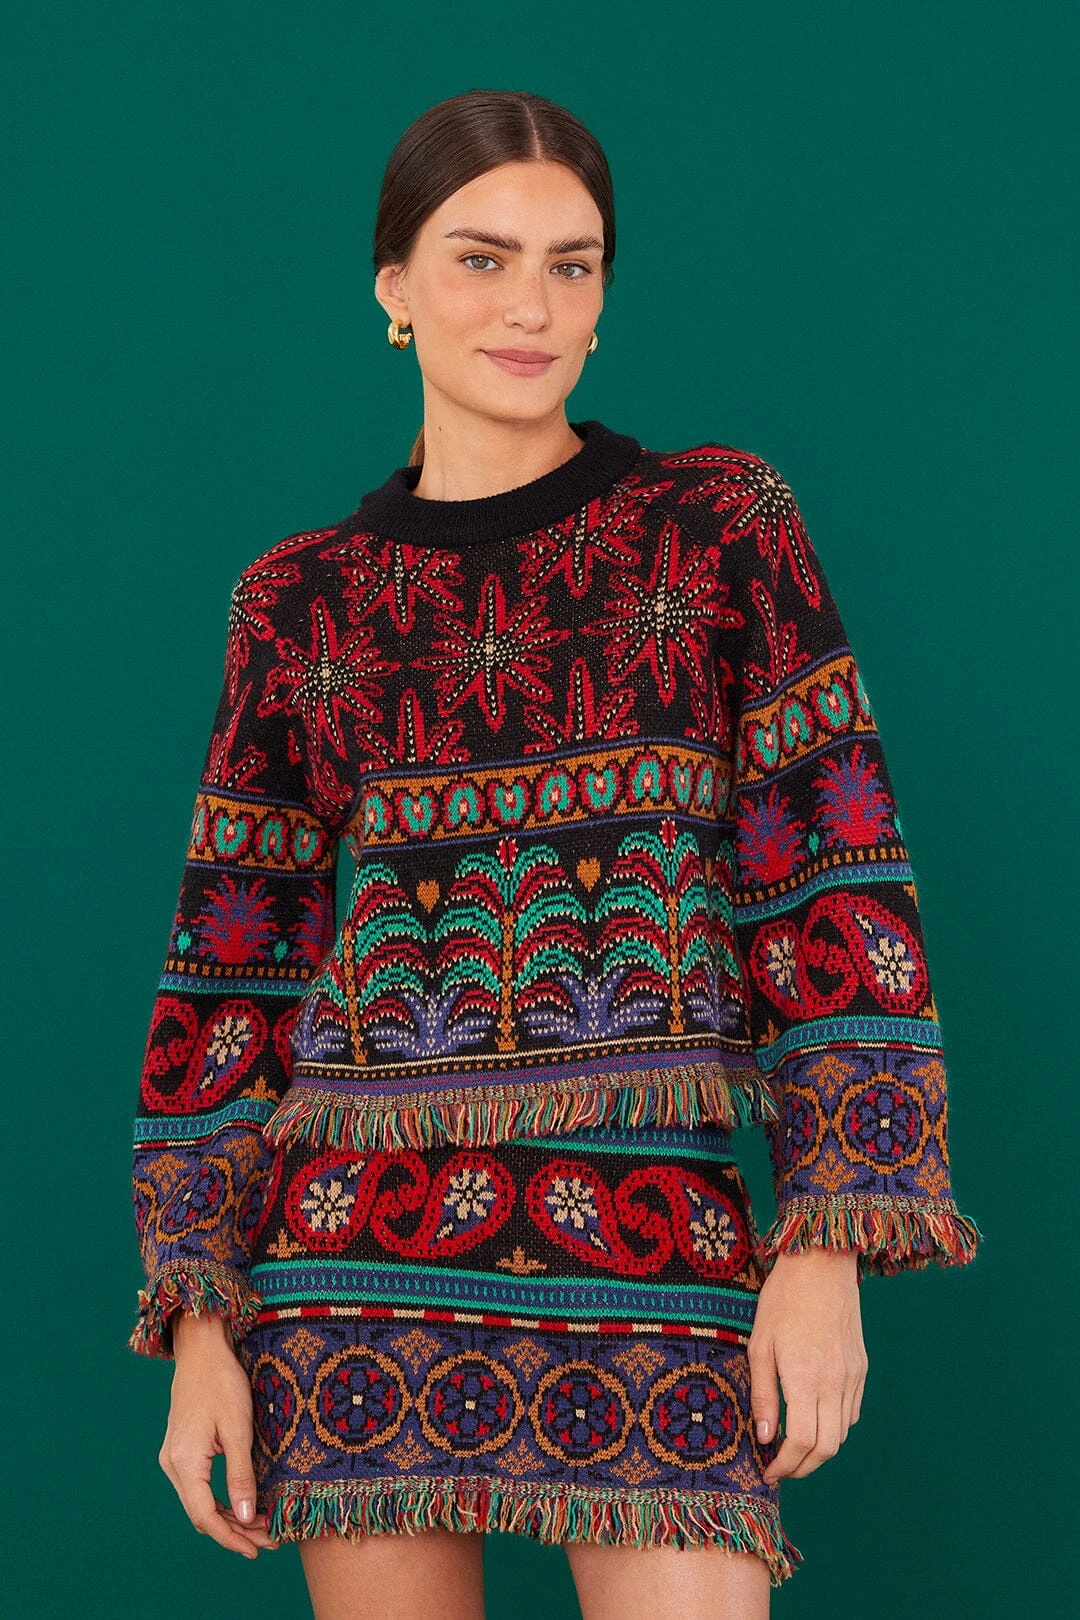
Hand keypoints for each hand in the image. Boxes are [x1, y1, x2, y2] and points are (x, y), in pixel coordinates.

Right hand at [158, 1310, 279, 1557]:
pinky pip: (198, 1487)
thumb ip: (241, 1475)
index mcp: (184, 1461)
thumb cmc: (221, 1382)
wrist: (202, 1349)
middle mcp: (173, 1464)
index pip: (205, 1516)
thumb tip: (247, 1517)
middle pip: (201, 1514)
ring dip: (229, 1517)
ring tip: (262, 1527)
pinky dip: (220, 1499)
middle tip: (269, 1540)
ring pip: (200, 1502)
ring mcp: (174, 1457)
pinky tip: (243, 1504)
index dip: (231, 1538)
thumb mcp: (238, 1428)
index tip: (256, 1551)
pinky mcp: (181, 1450)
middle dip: (235, 1531)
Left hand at [748, 1247, 867, 1486]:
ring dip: (819, 1450)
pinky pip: (851, 1412)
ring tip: (793, 1448)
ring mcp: (852, 1377)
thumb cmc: (783, 1300)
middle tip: (780, 1468)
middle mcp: (835, 1383)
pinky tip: (814, 1419)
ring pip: (842, 1434)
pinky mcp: (860, 1368)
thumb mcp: (759, 1344)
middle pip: (826, 1448)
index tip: (768, 1472)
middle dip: (803, 1468)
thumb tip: (765, 1438)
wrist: (821, 1265)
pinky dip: (834, 1427)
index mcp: (805, 1378)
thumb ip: (762, 1394)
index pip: (801, 1442)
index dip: (784, 1466)